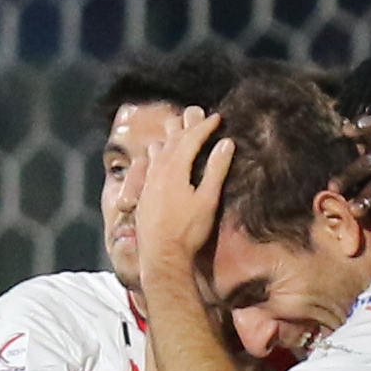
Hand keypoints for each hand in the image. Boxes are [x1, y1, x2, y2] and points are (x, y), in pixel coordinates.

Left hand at [131, 111, 230, 288]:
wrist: (161, 256)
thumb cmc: (187, 231)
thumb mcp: (208, 200)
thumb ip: (216, 170)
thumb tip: (226, 143)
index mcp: (174, 168)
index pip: (191, 138)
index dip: (206, 126)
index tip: (218, 117)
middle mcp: (158, 169)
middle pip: (173, 139)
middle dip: (188, 125)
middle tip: (198, 115)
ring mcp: (148, 181)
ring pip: (157, 149)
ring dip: (170, 137)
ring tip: (178, 129)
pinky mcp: (144, 192)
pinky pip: (148, 163)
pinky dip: (157, 153)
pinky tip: (158, 156)